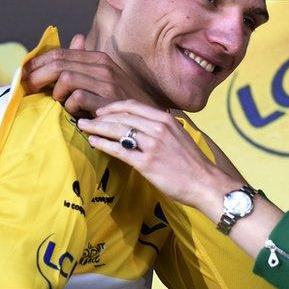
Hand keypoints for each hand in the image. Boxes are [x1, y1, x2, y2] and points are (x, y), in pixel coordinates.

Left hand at [22, 34, 160, 117]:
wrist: (149, 119)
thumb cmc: (123, 100)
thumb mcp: (107, 76)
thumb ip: (88, 60)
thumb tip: (76, 39)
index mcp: (99, 58)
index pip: (59, 53)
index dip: (37, 63)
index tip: (24, 74)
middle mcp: (103, 66)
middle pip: (58, 62)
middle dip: (36, 75)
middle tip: (27, 88)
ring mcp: (107, 83)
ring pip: (66, 77)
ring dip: (55, 91)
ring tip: (56, 101)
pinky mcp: (109, 100)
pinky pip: (77, 97)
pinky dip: (69, 105)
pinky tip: (73, 112)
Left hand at [78, 100, 236, 209]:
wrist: (205, 183)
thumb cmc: (192, 163)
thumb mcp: (179, 136)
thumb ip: (162, 128)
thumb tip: (143, 125)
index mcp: (165, 120)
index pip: (132, 105)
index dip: (113, 107)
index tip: (101, 111)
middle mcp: (158, 129)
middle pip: (121, 116)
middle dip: (99, 116)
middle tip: (85, 118)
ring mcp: (152, 146)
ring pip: (116, 130)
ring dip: (96, 127)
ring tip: (83, 127)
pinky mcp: (146, 163)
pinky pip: (118, 150)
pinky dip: (102, 144)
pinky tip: (93, 142)